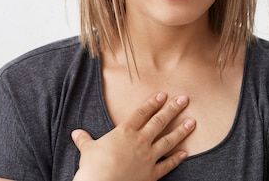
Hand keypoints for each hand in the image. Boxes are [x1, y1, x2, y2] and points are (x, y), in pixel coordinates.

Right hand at [71, 92, 195, 180]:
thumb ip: (84, 140)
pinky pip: (167, 164)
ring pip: (168, 141)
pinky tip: (185, 153)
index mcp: (124, 132)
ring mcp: (148, 157)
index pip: (142, 113)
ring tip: (192, 122)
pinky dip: (177, 159)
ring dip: (181, 131)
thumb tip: (76, 133)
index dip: (153, 103)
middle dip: (173, 109)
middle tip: (184, 99)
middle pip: (159, 122)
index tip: (163, 95)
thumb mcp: (87, 150)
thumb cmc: (93, 168)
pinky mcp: (152, 174)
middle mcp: (140, 141)